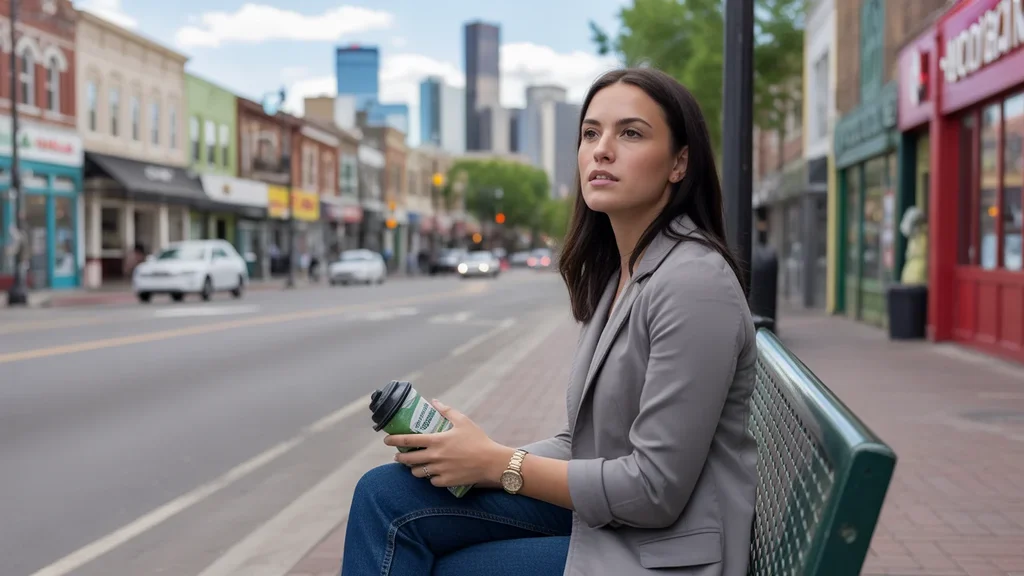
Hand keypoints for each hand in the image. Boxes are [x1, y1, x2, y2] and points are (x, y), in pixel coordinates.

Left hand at [385, 399, 510, 488]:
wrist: (491, 462)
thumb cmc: (478, 439)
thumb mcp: (463, 421)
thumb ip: (446, 411)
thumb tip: (434, 401)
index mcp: (436, 440)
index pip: (408, 440)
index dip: (394, 439)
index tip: (386, 440)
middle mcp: (435, 456)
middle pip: (407, 459)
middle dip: (399, 457)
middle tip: (398, 455)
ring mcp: (439, 470)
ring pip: (417, 472)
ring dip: (413, 468)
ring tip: (414, 465)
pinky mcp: (446, 481)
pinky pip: (431, 481)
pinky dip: (430, 478)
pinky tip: (432, 474)